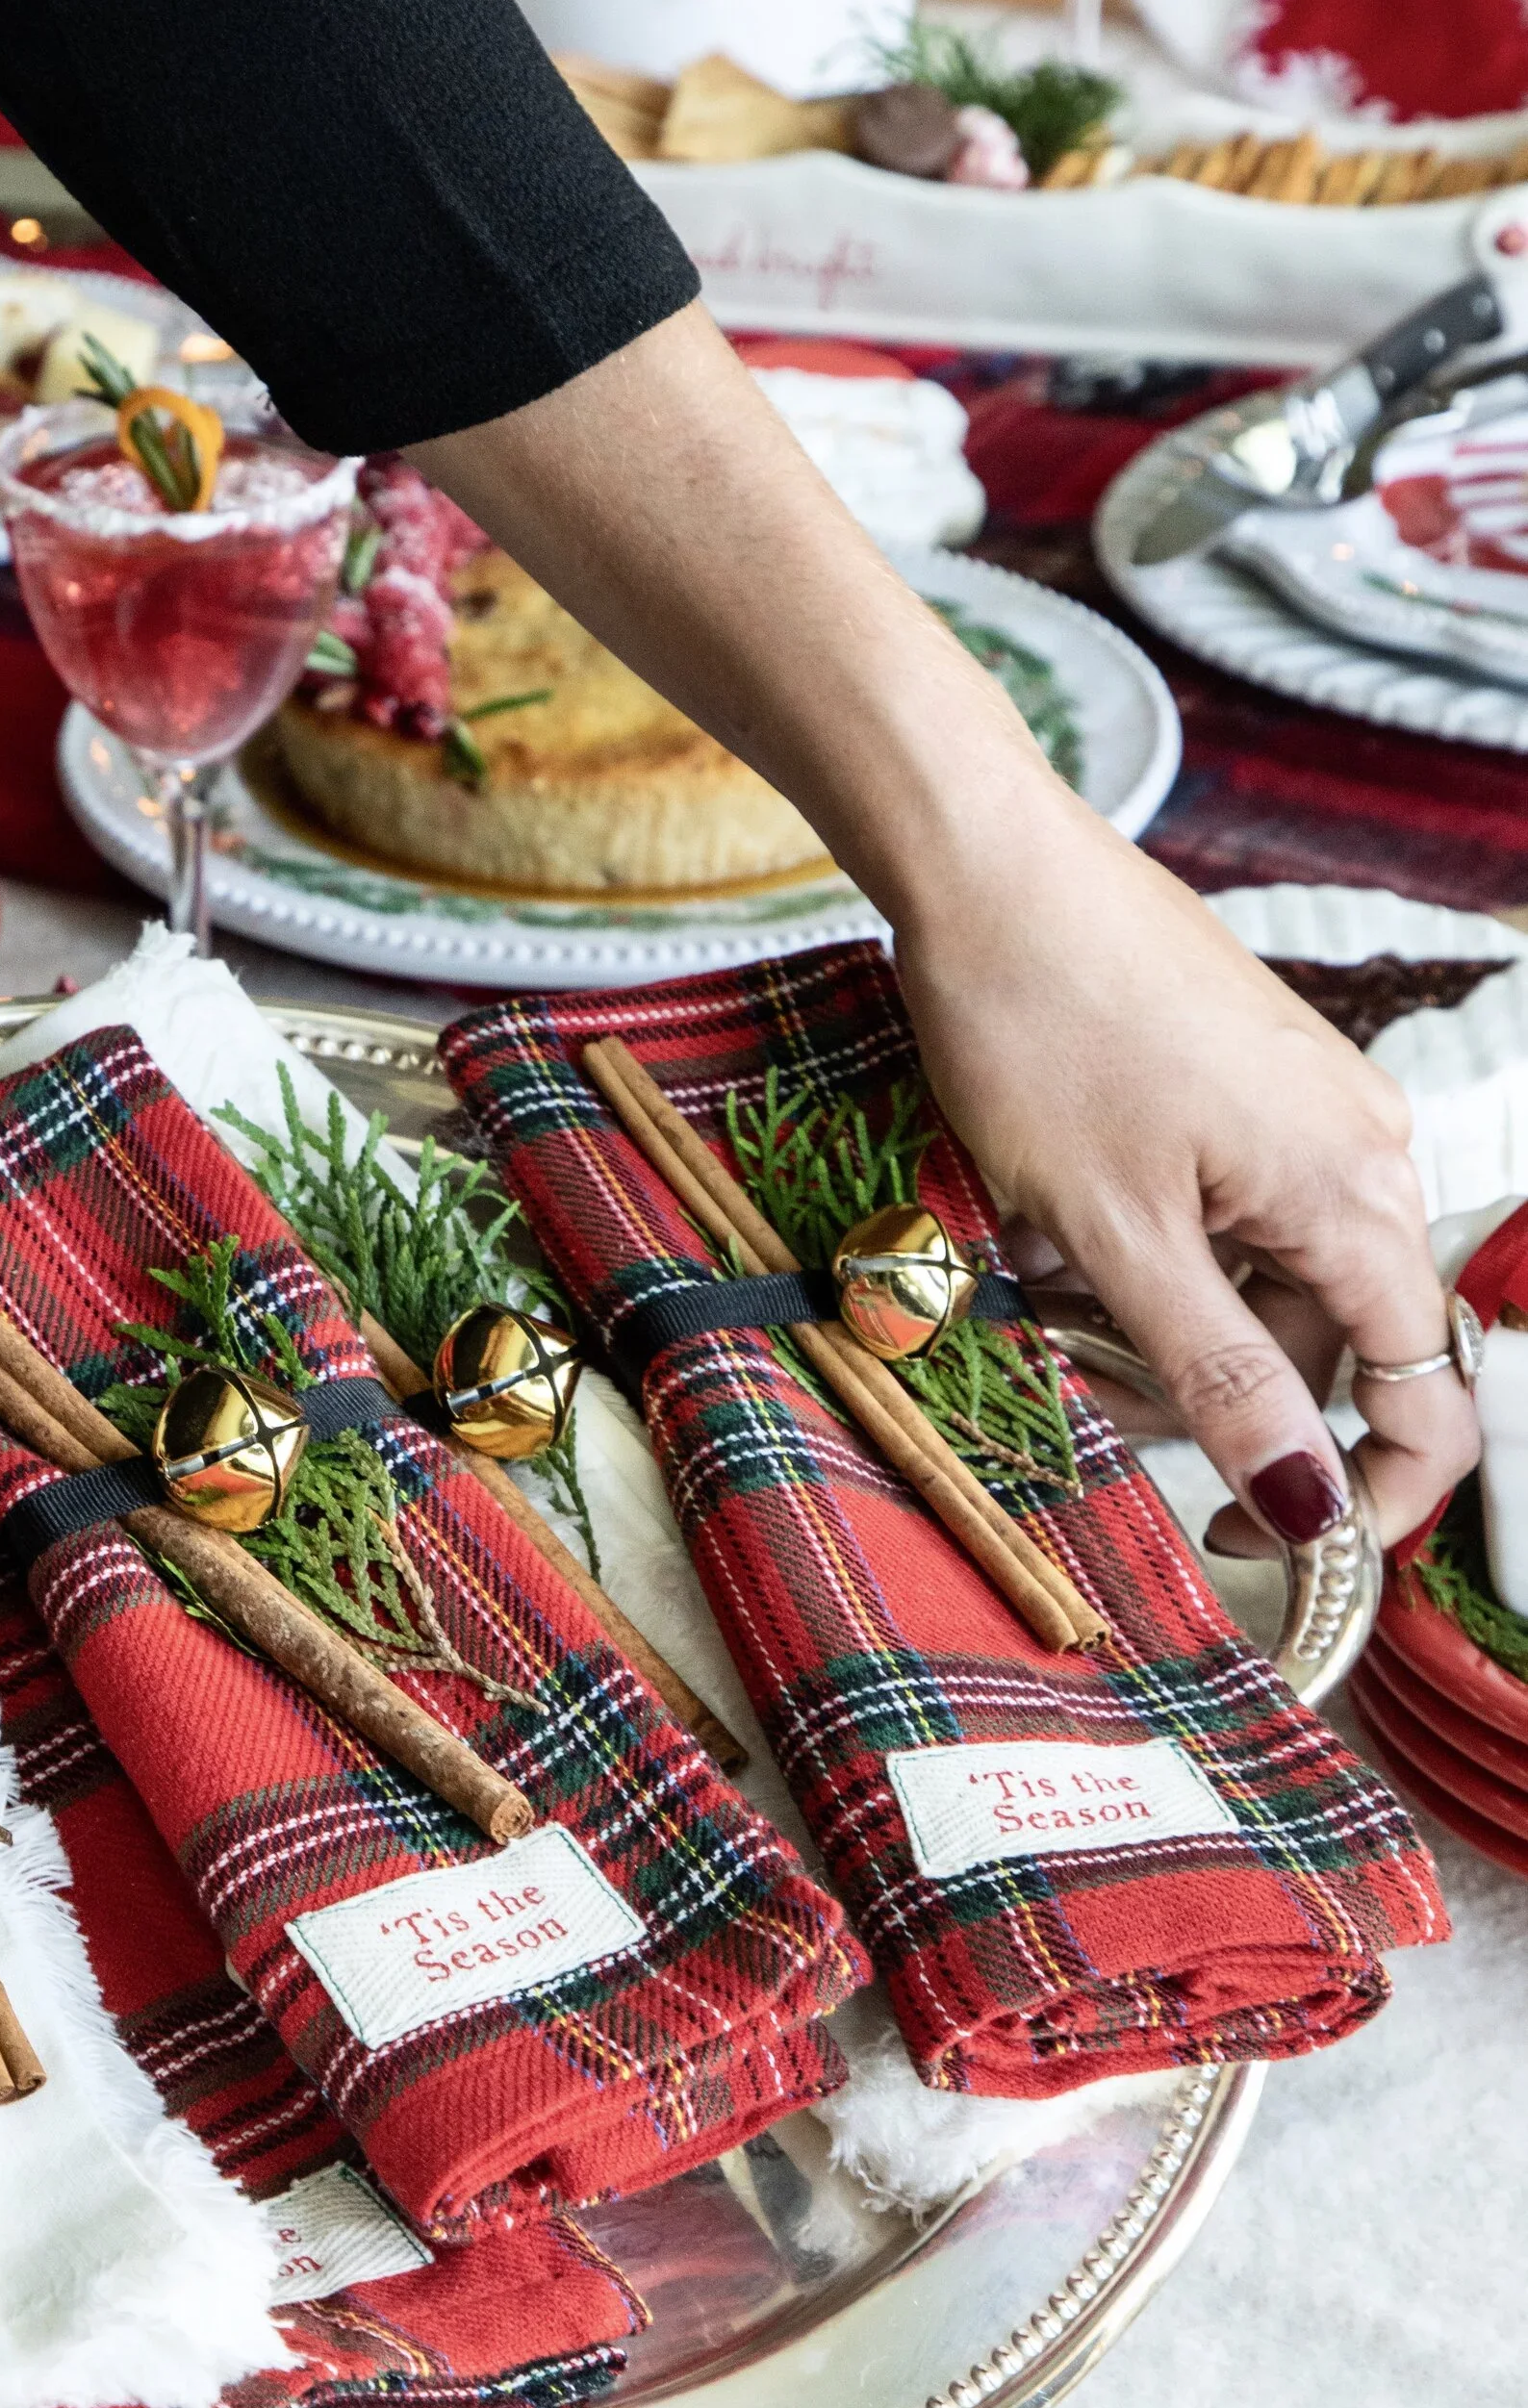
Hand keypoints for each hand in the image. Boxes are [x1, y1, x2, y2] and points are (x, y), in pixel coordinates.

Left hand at [897, 786, 1475, 1552]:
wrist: (983, 866)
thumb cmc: (1044, 1027)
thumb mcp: (1118, 1235)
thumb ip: (1223, 1379)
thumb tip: (1312, 1518)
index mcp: (1358, 1195)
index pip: (1425, 1394)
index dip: (1358, 1493)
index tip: (1249, 1541)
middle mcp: (1360, 1149)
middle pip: (1316, 1343)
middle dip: (1194, 1385)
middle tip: (1071, 1375)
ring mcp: (1300, 1110)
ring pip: (1247, 1278)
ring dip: (1142, 1312)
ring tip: (1031, 1274)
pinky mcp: (1237, 1082)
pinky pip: (1208, 1210)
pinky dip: (1128, 1243)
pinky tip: (1040, 1221)